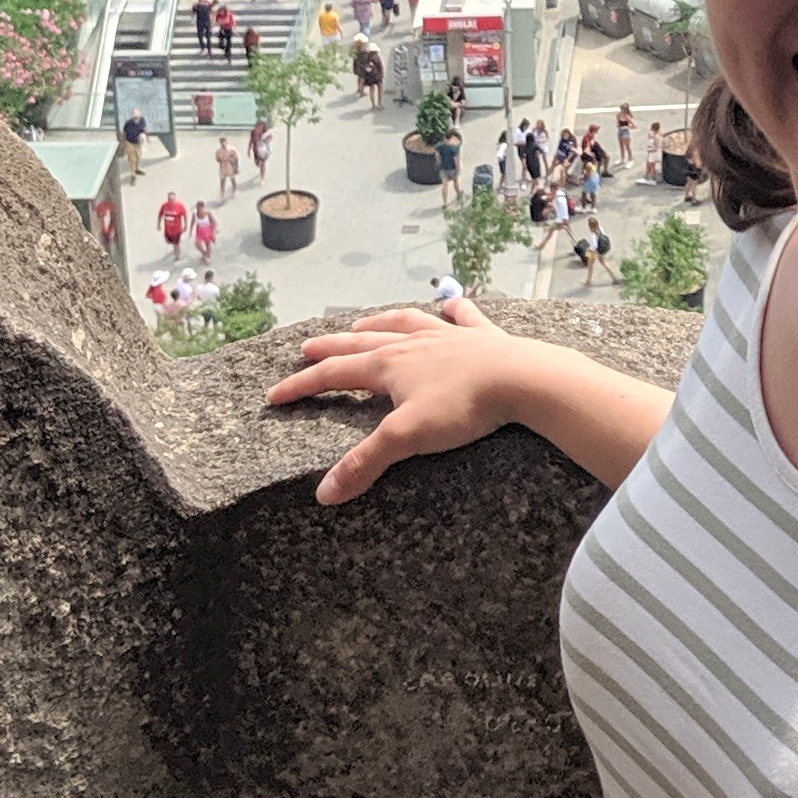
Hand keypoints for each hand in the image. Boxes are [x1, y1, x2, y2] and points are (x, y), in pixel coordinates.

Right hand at [266, 297, 511, 503]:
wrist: (523, 378)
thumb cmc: (463, 407)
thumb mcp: (406, 438)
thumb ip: (364, 463)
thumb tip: (324, 493)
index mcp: (389, 365)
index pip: (334, 375)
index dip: (302, 385)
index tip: (274, 394)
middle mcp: (413, 344)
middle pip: (362, 342)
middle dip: (331, 348)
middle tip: (307, 347)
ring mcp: (448, 336)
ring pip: (405, 322)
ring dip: (380, 322)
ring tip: (362, 322)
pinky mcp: (483, 338)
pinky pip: (464, 317)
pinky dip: (454, 310)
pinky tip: (451, 304)